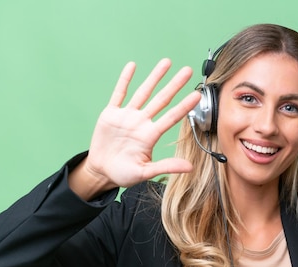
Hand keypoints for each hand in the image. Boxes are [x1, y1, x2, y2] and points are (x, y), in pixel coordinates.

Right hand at [70, 59, 200, 198]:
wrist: (101, 171)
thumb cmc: (123, 173)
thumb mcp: (144, 173)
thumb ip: (165, 167)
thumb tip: (189, 167)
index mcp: (150, 136)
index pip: (171, 117)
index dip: (183, 106)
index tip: (196, 95)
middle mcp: (141, 122)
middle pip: (161, 100)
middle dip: (174, 85)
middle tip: (188, 71)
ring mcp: (127, 116)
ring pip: (143, 92)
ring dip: (154, 77)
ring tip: (166, 63)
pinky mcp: (111, 114)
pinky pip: (119, 94)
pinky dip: (124, 79)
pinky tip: (132, 66)